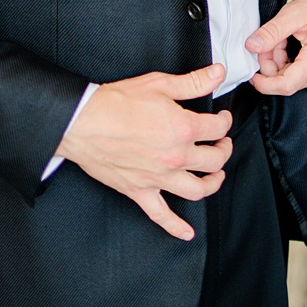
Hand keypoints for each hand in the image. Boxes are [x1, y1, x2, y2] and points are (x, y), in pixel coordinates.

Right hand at [58, 64, 233, 240]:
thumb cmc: (115, 102)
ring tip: (214, 175)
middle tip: (220, 144)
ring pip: (198, 190)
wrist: (82, 122)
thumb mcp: (158, 84)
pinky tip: (186, 232)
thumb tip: (217, 73)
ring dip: (212, 183)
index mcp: (183, 129)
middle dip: (223, 150)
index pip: (217, 128)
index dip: (224, 121)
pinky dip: (175, 227)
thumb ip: (192, 81)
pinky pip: (161, 215)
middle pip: (214, 160)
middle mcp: (176, 157)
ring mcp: (159, 178)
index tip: (221, 119)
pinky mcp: (140, 191)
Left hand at [247, 0, 306, 94]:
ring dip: (280, 62)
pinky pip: (303, 76)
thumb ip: (271, 32)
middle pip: (287, 82)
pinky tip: (292, 45)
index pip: (286, 85)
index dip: (264, 82)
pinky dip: (291, 63)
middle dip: (271, 64)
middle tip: (269, 40)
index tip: (252, 72)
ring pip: (293, 79)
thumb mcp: (295, 12)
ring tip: (284, 38)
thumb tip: (251, 46)